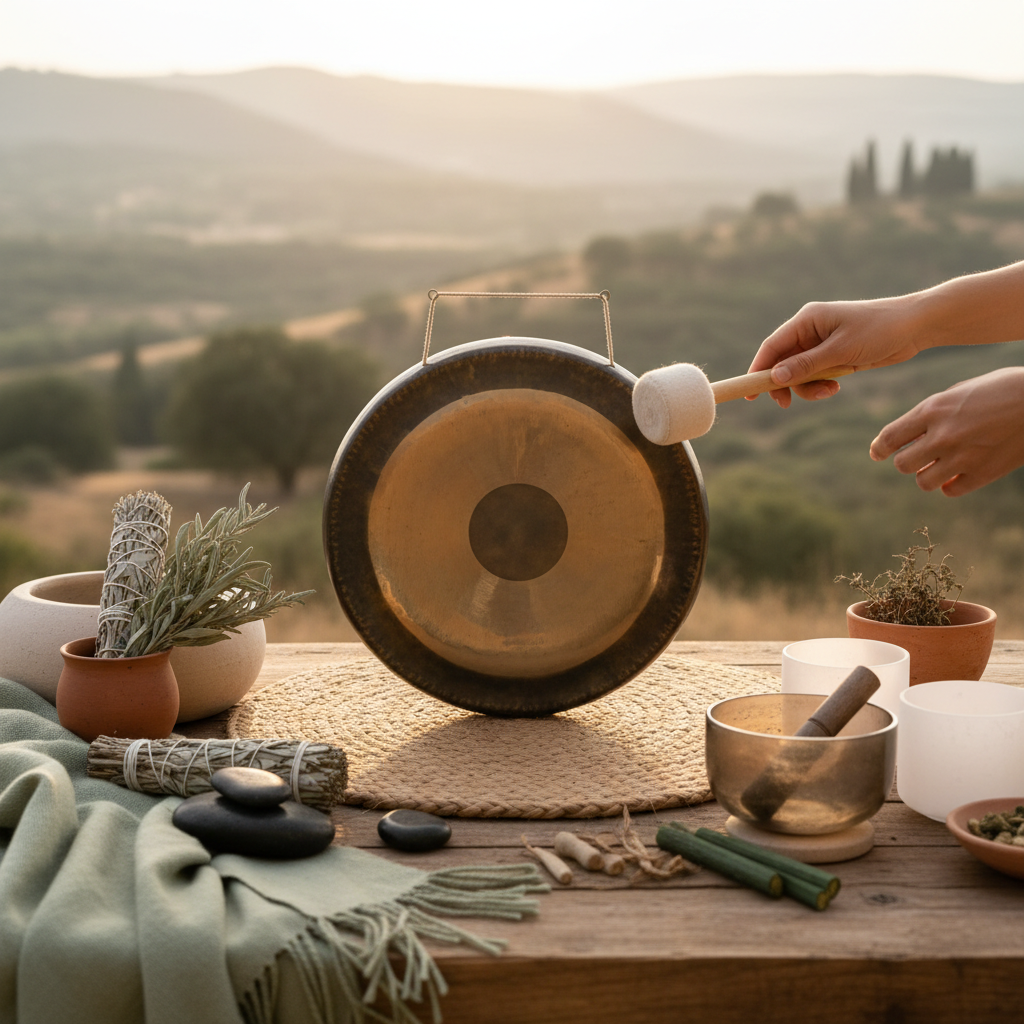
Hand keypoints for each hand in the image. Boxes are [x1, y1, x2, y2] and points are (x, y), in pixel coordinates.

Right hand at [747, 298, 923, 407]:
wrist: (915, 327)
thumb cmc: (879, 330)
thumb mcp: (841, 350)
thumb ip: (807, 365)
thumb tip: (775, 377)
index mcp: (807, 320)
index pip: (772, 346)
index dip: (758, 369)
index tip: (751, 392)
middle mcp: (810, 330)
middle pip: (782, 362)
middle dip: (786, 384)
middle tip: (788, 404)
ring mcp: (821, 344)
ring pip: (799, 372)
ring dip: (808, 387)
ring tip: (830, 391)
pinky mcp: (834, 355)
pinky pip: (815, 374)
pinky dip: (820, 384)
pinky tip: (836, 385)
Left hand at [869, 367, 1023, 495]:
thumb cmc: (1001, 389)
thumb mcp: (960, 392)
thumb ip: (932, 413)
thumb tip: (910, 437)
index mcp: (933, 409)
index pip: (890, 438)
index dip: (879, 449)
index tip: (877, 453)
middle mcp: (943, 435)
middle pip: (902, 464)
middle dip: (908, 461)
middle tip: (919, 456)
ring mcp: (962, 457)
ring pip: (923, 482)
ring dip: (927, 475)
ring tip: (940, 465)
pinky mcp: (983, 473)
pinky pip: (950, 491)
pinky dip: (950, 484)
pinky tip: (958, 474)